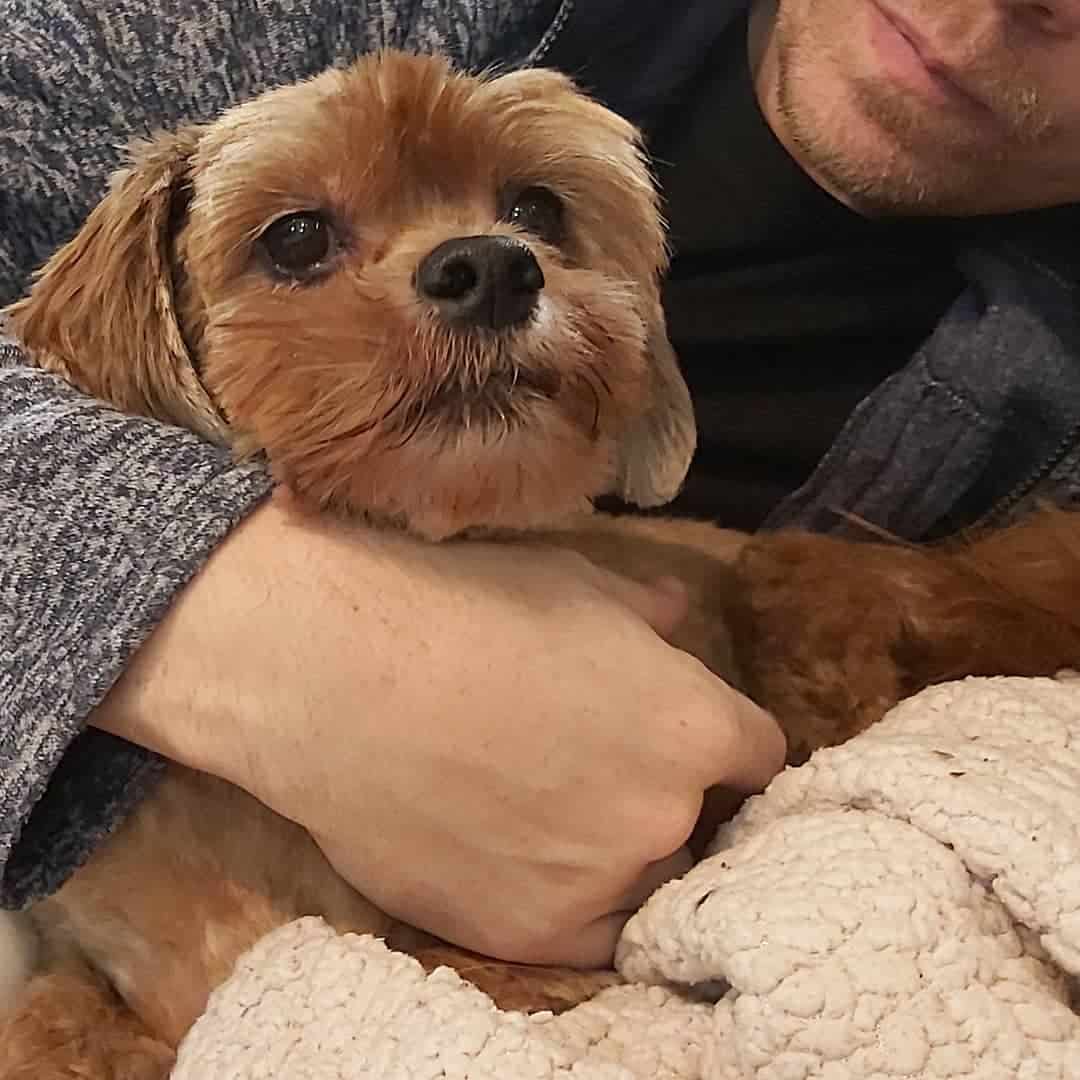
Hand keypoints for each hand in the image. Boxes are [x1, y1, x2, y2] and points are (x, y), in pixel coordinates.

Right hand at [94, 498, 784, 966]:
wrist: (337, 673)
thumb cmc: (463, 607)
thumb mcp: (570, 582)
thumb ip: (644, 610)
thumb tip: (677, 611)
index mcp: (693, 726)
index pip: (760, 754)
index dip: (727, 741)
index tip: (692, 737)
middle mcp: (664, 816)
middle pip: (702, 821)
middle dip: (669, 794)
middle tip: (601, 765)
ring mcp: (597, 884)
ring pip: (644, 879)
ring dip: (618, 852)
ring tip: (548, 811)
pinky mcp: (527, 934)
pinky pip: (585, 933)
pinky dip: (570, 900)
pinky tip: (522, 857)